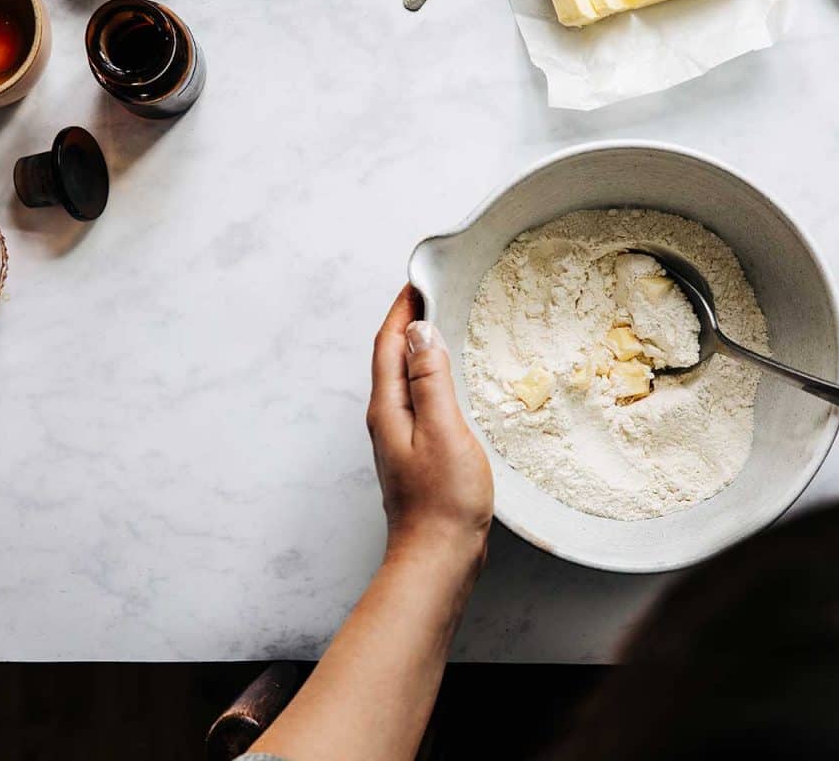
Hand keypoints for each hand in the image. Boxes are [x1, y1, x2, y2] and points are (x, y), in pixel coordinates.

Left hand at [366, 286, 493, 563]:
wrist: (438, 558)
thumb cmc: (443, 501)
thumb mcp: (443, 430)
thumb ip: (430, 379)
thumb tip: (419, 331)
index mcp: (388, 408)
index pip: (387, 344)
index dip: (401, 309)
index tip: (420, 280)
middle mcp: (387, 420)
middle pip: (391, 358)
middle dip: (408, 322)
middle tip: (436, 294)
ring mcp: (400, 439)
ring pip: (404, 379)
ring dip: (419, 349)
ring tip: (445, 326)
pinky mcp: (417, 454)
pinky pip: (419, 401)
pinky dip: (431, 378)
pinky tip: (451, 381)